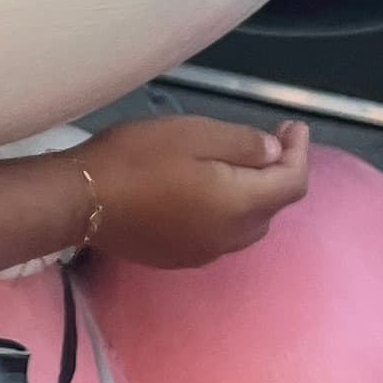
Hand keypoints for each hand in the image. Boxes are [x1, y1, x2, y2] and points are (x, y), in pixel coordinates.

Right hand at [85, 116, 310, 269]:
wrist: (83, 200)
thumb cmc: (138, 158)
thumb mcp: (196, 134)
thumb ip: (244, 144)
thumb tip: (274, 153)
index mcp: (240, 204)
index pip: (292, 183)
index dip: (299, 152)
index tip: (293, 125)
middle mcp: (230, 237)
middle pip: (273, 208)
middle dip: (278, 174)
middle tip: (270, 140)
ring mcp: (204, 252)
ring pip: (248, 226)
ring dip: (254, 197)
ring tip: (242, 167)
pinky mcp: (179, 257)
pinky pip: (220, 236)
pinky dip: (228, 213)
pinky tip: (208, 194)